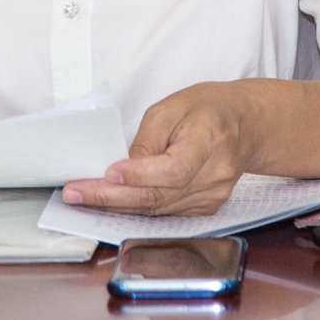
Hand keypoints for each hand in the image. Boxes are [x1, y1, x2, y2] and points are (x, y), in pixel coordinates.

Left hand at [59, 83, 254, 215]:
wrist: (244, 124)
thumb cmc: (207, 109)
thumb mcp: (171, 107)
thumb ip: (147, 140)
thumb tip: (120, 170)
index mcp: (210, 141)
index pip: (173, 170)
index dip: (139, 175)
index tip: (108, 172)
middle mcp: (215, 175)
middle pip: (159, 196)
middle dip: (111, 196)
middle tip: (76, 194)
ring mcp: (212, 196)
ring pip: (157, 209)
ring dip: (116, 206)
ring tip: (82, 198)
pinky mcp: (206, 207)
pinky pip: (164, 213)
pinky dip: (135, 209)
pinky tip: (110, 202)